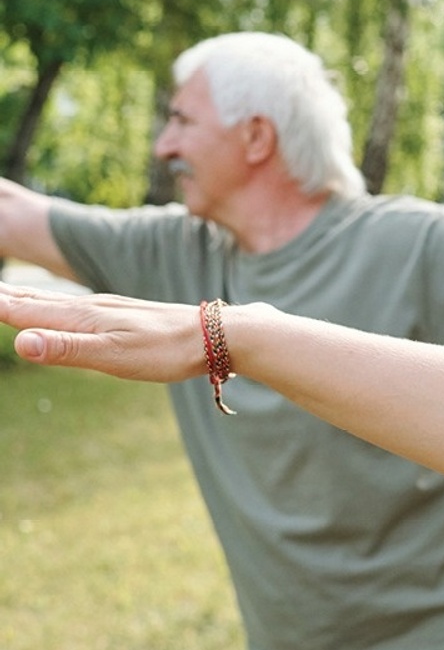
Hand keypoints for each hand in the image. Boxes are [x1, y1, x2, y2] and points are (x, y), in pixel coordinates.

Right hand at [0, 282, 209, 381]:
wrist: (215, 335)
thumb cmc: (166, 350)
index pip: (20, 309)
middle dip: (0, 296)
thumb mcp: (114, 356)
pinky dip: (47, 303)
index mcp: (80, 316)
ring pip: (49, 300)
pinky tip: (53, 308)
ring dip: (18, 295)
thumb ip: (67, 349)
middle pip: (29, 298)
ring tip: (0, 293)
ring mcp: (104, 309)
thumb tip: (20, 343)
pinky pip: (70, 306)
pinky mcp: (118, 316)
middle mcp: (87, 307)